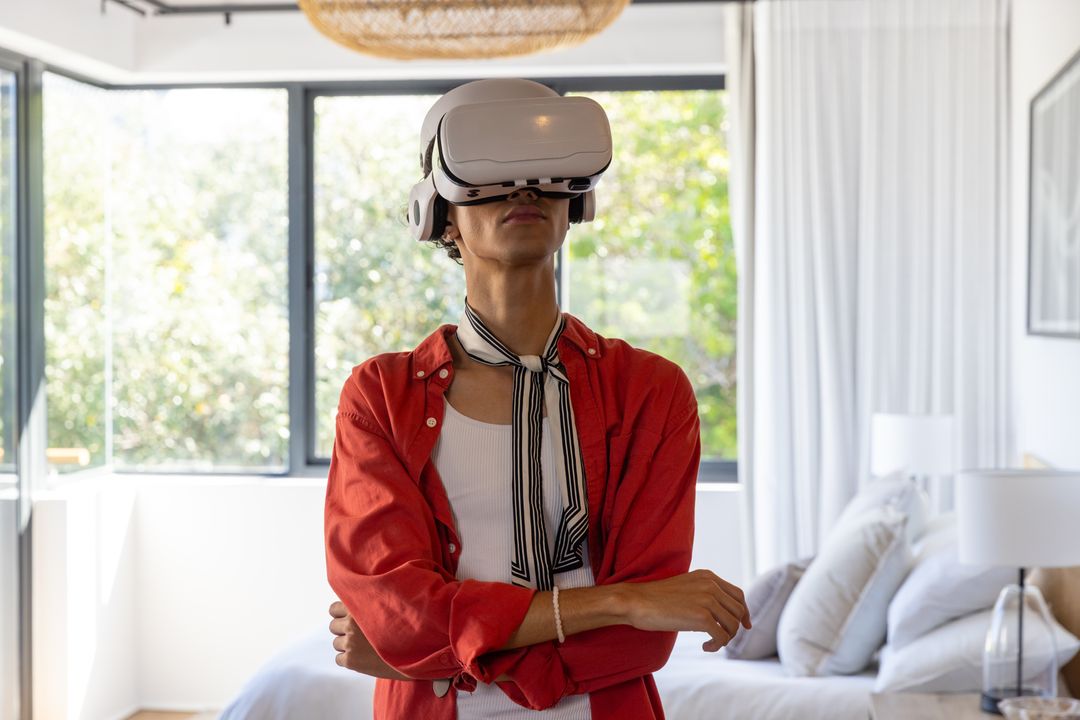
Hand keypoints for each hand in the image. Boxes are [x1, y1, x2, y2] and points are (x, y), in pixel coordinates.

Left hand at [328, 599, 412, 679]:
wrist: (416, 652)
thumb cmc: (405, 629)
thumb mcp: (388, 608)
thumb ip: (370, 605)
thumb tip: (356, 605)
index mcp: (359, 606)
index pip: (333, 609)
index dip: (342, 614)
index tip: (352, 618)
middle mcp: (351, 623)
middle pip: (333, 626)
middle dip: (344, 630)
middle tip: (360, 634)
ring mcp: (350, 642)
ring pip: (337, 643)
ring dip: (347, 645)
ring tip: (366, 647)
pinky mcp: (351, 660)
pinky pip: (339, 659)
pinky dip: (349, 659)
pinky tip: (365, 658)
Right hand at [620, 569, 751, 652]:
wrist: (636, 601)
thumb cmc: (656, 599)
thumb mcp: (686, 587)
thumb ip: (704, 593)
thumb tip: (720, 613)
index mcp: (708, 576)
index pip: (738, 595)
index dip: (744, 612)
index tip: (744, 625)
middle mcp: (711, 585)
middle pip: (739, 611)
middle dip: (734, 628)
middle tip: (721, 639)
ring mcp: (707, 600)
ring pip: (733, 625)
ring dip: (725, 638)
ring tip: (710, 643)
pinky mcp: (701, 617)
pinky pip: (722, 637)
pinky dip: (717, 646)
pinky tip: (705, 647)